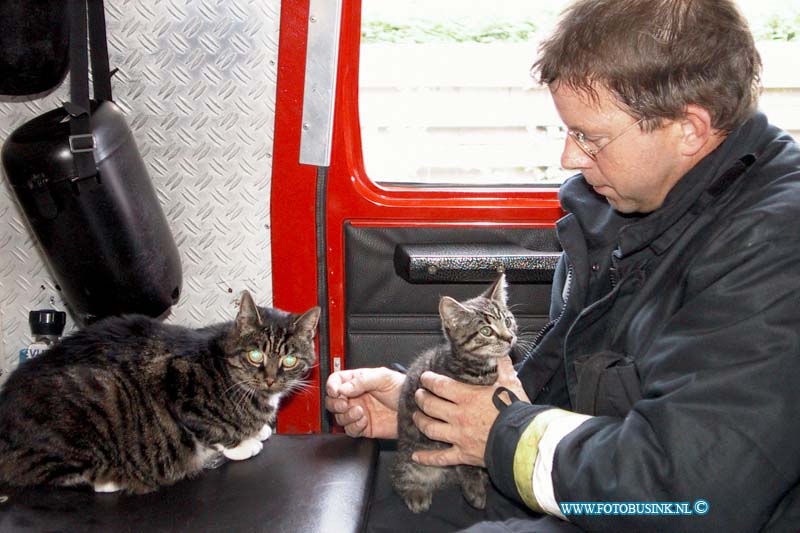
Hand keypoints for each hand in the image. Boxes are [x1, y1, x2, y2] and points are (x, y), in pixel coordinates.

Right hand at [325, 367, 405, 438]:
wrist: (416, 409)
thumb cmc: (404, 389)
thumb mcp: (383, 378)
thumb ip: (362, 381)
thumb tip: (342, 388)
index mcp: (358, 381)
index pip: (336, 381)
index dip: (332, 386)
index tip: (335, 391)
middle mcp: (356, 397)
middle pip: (333, 401)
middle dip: (335, 403)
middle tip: (344, 404)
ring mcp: (359, 413)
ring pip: (340, 417)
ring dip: (346, 416)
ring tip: (359, 411)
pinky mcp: (364, 427)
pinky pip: (350, 430)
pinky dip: (354, 427)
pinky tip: (364, 421)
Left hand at [412, 356, 527, 466]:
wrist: (524, 441)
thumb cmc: (517, 412)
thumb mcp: (510, 384)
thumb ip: (502, 367)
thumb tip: (500, 352)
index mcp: (468, 397)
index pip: (440, 386)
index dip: (429, 380)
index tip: (424, 378)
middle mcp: (459, 416)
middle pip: (431, 406)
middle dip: (421, 399)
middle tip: (419, 395)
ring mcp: (459, 437)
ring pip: (431, 429)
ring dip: (420, 421)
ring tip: (416, 416)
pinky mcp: (464, 455)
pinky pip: (441, 458)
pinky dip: (427, 458)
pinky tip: (416, 456)